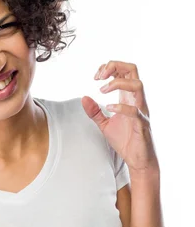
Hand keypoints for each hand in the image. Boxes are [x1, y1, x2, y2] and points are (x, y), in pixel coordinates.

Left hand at [81, 60, 158, 174]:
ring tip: (102, 90)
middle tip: (99, 77)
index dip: (109, 67)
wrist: (137, 160)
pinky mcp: (142, 124)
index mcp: (128, 97)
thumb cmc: (125, 141)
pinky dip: (121, 107)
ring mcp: (141, 111)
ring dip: (117, 83)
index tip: (96, 77)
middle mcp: (136, 100)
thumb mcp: (104, 124)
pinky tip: (108, 108)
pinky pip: (135, 110)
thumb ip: (94, 112)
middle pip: (133, 69)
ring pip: (138, 85)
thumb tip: (83, 98)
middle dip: (115, 66)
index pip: (124, 71)